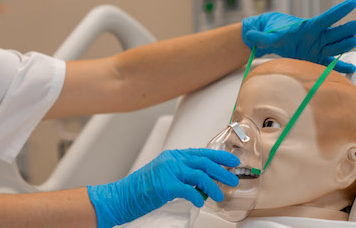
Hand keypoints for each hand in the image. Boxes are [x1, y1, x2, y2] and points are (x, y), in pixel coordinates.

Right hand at [86, 148, 238, 227]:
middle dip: (222, 171)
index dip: (219, 157)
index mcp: (172, 156)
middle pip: (204, 162)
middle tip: (233, 179)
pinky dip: (197, 197)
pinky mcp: (166, 185)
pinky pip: (189, 191)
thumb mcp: (164, 174)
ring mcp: (168, 171)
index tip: (232, 162)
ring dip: (213, 186)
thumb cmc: (142, 188)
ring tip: (220, 195)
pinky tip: (200, 202)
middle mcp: (171, 160)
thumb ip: (181, 174)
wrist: (122, 196)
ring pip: (200, 176)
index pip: (201, 152)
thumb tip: (202, 182)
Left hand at [242, 0, 355, 72]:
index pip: (327, 17)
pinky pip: (331, 64)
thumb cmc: (272, 34)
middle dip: (349, 27)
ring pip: (336, 45)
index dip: (339, 10)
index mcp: (308, 26)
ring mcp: (319, 48)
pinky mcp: (317, 59)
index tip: (353, 1)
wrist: (273, 41)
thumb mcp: (266, 36)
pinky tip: (351, 70)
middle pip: (337, 31)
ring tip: (354, 41)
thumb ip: (260, 37)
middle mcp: (318, 36)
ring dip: (346, 44)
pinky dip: (341, 67)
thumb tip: (249, 35)